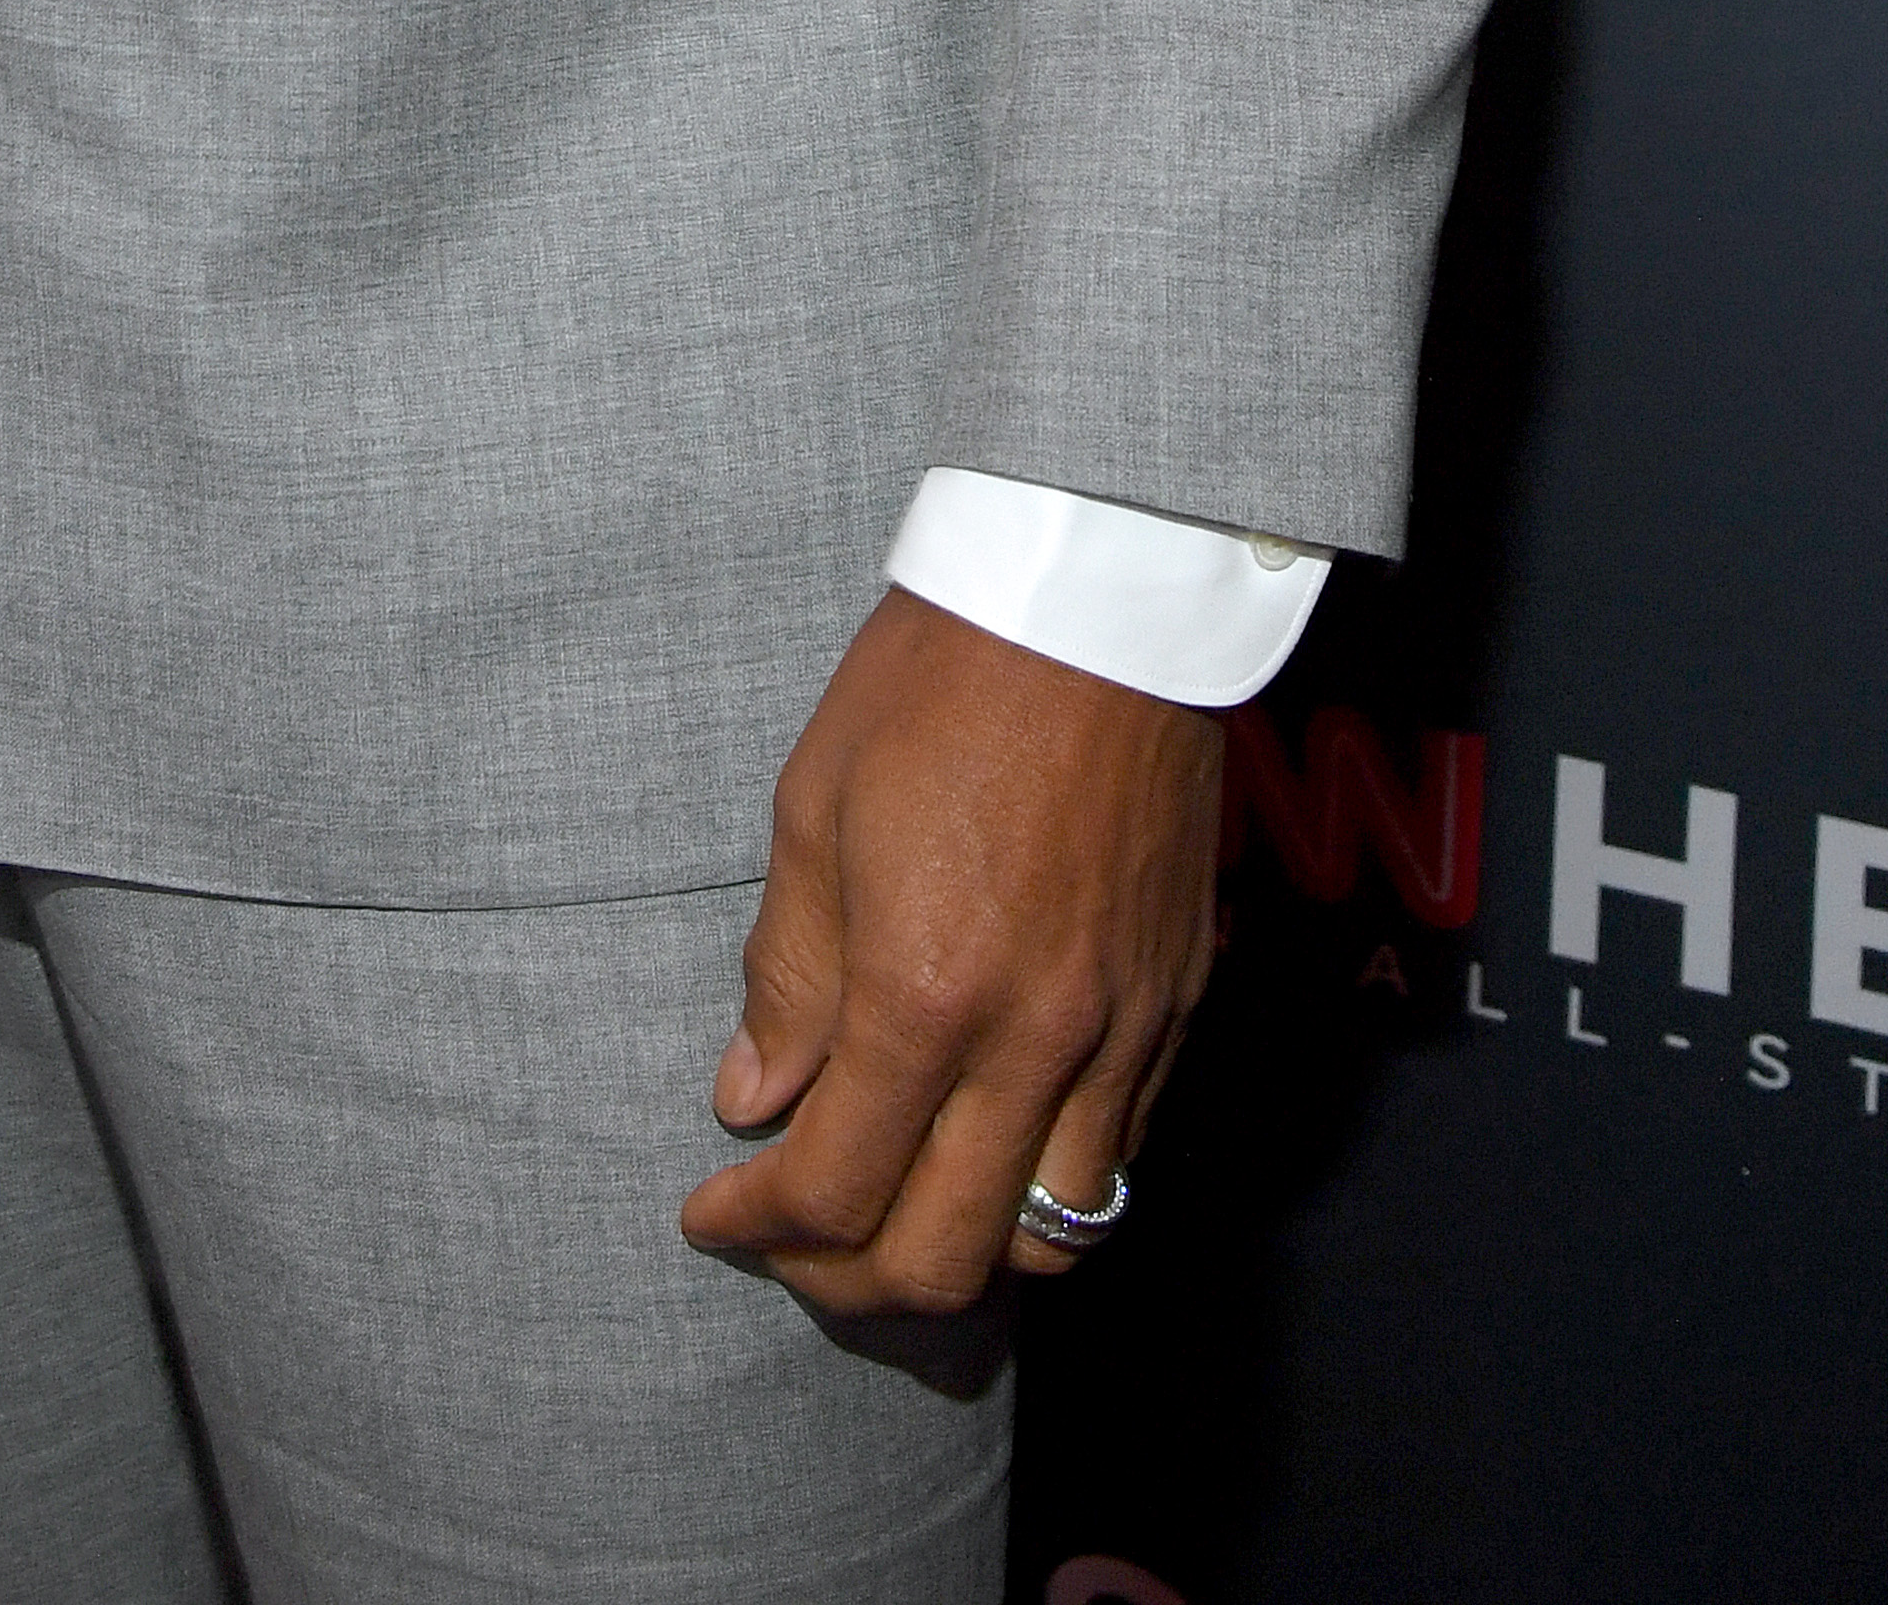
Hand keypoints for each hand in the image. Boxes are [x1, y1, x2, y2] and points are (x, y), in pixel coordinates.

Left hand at [679, 587, 1219, 1315]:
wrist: (1096, 603)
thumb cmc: (938, 684)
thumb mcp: (814, 810)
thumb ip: (788, 975)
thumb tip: (753, 1098)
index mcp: (926, 994)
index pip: (833, 1190)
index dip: (756, 1228)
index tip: (711, 1212)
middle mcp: (1034, 1042)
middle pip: (946, 1261)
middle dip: (846, 1283)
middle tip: (791, 1242)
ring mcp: (1121, 1034)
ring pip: (1053, 1239)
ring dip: (962, 1258)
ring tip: (897, 1213)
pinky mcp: (1176, 1006)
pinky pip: (1119, 1159)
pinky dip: (1045, 1189)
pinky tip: (987, 1144)